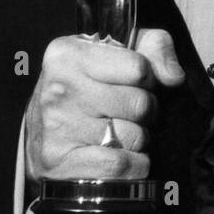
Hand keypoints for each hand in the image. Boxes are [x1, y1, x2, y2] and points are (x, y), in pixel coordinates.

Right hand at [24, 28, 185, 181]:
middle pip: (139, 104)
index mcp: (69, 53)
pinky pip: (119, 164)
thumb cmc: (85, 90)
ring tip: (121, 133)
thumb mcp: (116, 54)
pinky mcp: (60, 161)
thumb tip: (174, 76)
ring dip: (138, 140)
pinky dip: (132, 165)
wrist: (40, 136)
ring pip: (134, 136)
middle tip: (130, 114)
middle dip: (145, 112)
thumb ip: (155, 48)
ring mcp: (58, 125)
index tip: (135, 84)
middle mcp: (60, 87)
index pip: (139, 67)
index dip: (147, 79)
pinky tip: (121, 157)